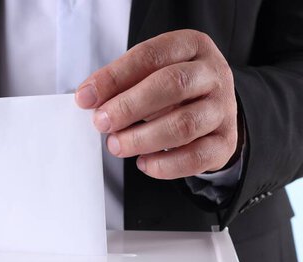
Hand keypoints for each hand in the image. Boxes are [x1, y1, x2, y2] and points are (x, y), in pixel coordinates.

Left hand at [75, 29, 238, 178]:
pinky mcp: (226, 142)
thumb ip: (121, 83)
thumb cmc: (171, 90)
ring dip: (142, 139)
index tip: (85, 97)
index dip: (114, 77)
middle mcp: (213, 74)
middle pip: (172, 85)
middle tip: (102, 123)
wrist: (212, 111)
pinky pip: (196, 157)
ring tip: (116, 145)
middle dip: (129, 106)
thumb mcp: (147, 75)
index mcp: (190, 47)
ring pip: (184, 125)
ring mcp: (223, 109)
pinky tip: (143, 163)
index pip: (150, 56)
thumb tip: (88, 99)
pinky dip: (165, 165)